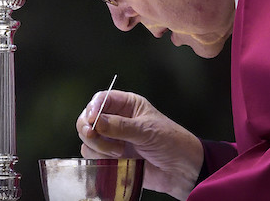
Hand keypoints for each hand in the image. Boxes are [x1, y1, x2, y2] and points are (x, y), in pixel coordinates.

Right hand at [76, 90, 202, 200]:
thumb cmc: (171, 142)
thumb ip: (120, 126)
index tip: (92, 120)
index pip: (101, 99)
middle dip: (89, 128)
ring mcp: (113, 139)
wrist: (182, 170)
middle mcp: (117, 120)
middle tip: (94, 136)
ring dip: (97, 146)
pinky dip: (98, 158)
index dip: (92, 108)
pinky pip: (93, 156)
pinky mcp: (112, 157)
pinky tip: (117, 160)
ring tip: (119, 153)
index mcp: (128, 105)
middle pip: (88, 118)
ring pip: (88, 139)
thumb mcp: (147, 130)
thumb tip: (96, 122)